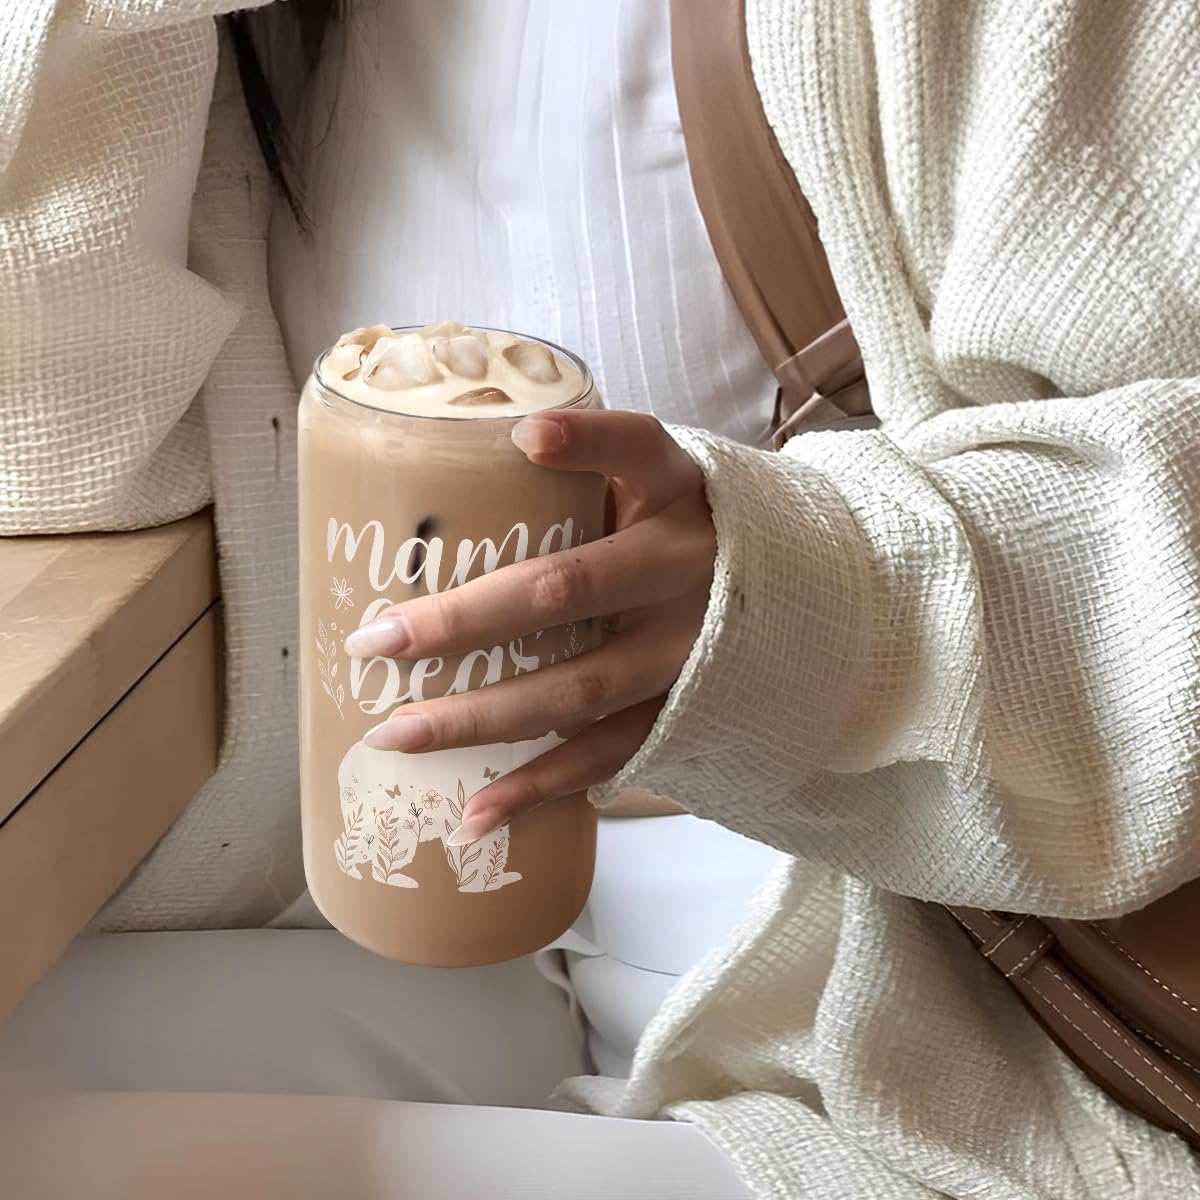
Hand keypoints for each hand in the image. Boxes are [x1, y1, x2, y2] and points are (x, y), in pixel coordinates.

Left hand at [343, 409, 713, 843]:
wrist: (800, 608)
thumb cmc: (689, 535)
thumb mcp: (662, 487)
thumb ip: (593, 474)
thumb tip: (477, 469)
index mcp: (679, 495)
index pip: (639, 449)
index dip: (587, 441)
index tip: (525, 438)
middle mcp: (686, 571)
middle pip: (567, 591)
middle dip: (463, 621)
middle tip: (375, 642)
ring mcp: (689, 651)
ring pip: (577, 688)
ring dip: (481, 717)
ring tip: (393, 736)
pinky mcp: (686, 714)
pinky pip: (607, 756)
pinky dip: (539, 790)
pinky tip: (474, 815)